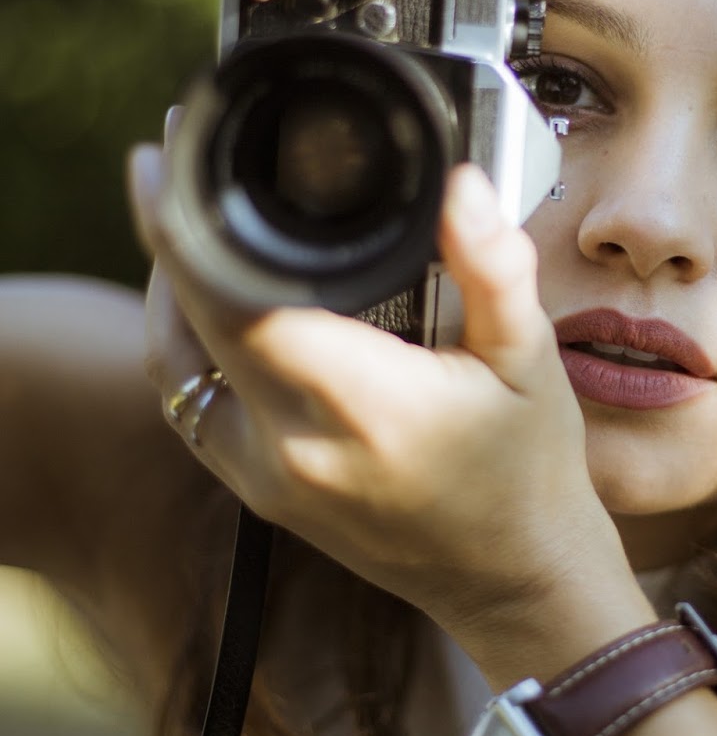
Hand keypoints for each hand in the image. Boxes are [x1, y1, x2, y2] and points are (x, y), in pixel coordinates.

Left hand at [127, 145, 632, 664]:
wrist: (515, 583)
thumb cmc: (531, 471)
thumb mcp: (529, 360)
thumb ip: (495, 268)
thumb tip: (463, 184)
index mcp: (362, 404)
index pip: (238, 301)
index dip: (189, 225)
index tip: (173, 152)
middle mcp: (293, 446)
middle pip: (190, 323)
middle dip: (168, 236)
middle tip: (169, 160)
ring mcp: (265, 478)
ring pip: (174, 366)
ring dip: (167, 290)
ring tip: (181, 219)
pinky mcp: (259, 494)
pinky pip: (190, 405)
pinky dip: (185, 346)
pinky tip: (206, 301)